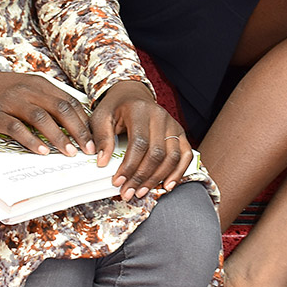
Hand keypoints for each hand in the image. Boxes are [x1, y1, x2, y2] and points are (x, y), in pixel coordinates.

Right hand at [0, 63, 93, 156]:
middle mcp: (28, 89)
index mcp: (37, 83)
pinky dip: (32, 141)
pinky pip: (17, 128)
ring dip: (59, 138)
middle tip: (88, 149)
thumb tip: (65, 121)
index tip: (93, 138)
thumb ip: (41, 99)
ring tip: (70, 153)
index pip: (69, 102)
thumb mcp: (20, 87)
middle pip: (61, 110)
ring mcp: (11, 101)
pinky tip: (42, 152)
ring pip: (43, 119)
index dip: (83, 121)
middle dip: (78, 131)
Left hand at [91, 80, 193, 200]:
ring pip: (171, 157)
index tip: (117, 181)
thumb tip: (102, 161)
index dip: (129, 165)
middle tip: (128, 192)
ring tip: (142, 191)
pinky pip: (185, 154)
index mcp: (140, 110)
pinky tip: (167, 185)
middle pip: (156, 153)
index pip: (139, 143)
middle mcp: (160, 116)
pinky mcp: (179, 132)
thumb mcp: (101, 117)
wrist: (132, 94)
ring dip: (157, 178)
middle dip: (141, 177)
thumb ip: (101, 137)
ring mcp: (172, 124)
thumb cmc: (116, 107)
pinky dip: (178, 172)